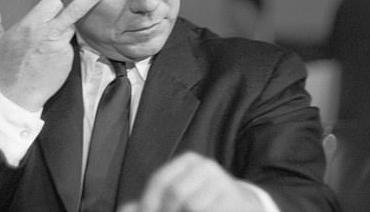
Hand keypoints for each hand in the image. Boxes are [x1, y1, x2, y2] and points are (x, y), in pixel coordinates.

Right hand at [0, 0, 109, 110]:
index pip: (53, 2)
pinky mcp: (68, 59)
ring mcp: (61, 46)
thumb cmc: (3, 69)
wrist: (16, 97)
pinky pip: (70, 47)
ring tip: (45, 48)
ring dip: (63, 33)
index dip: (51, 6)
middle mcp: (49, 33)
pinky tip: (50, 60)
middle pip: (72, 10)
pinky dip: (64, 50)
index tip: (47, 12)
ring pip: (71, 29)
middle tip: (54, 25)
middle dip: (66, 14)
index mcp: (31, 25)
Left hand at [118, 152, 264, 211]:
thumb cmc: (203, 204)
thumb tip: (125, 209)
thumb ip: (151, 203)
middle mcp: (207, 167)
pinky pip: (208, 211)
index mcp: (189, 162)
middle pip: (175, 192)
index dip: (148, 201)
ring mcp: (222, 182)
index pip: (161, 179)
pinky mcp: (234, 200)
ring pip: (192, 205)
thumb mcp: (178, 199)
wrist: (245, 206)